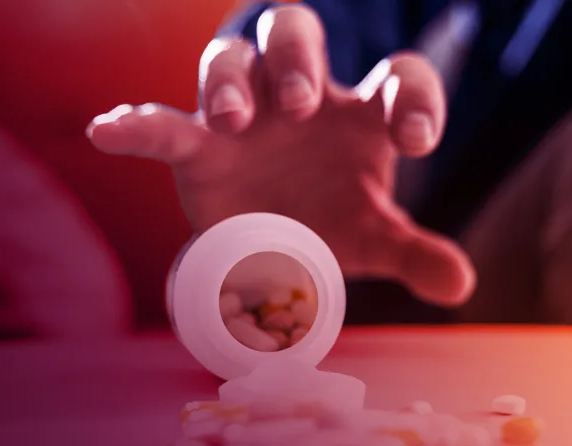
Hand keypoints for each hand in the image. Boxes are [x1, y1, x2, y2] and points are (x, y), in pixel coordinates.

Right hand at [86, 4, 474, 306]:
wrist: (277, 241)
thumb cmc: (333, 221)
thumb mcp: (375, 237)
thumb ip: (414, 252)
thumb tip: (462, 284)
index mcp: (360, 117)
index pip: (396, 79)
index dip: (412, 96)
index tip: (412, 141)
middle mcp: (301, 100)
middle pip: (295, 35)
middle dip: (299, 59)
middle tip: (304, 103)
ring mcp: (245, 117)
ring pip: (230, 61)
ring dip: (230, 81)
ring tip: (233, 119)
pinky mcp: (198, 146)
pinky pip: (164, 122)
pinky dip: (137, 124)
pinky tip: (109, 130)